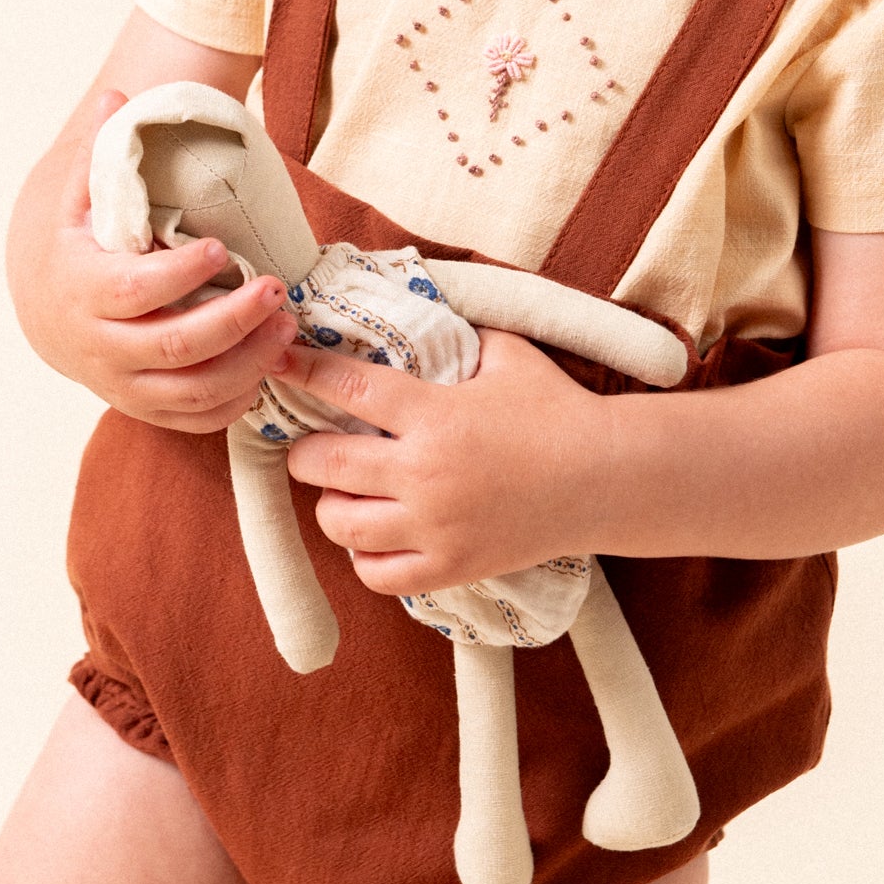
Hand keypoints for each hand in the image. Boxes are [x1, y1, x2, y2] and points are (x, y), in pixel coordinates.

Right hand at [7, 89, 299, 431]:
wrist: (45, 306)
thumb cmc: (76, 241)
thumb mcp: (78, 194)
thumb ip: (101, 151)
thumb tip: (116, 97)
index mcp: (80, 288)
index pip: (133, 292)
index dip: (179, 276)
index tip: (222, 250)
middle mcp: (96, 346)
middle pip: (170, 348)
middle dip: (230, 322)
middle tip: (277, 289)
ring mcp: (120, 385)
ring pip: (188, 391)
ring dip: (244, 364)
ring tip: (285, 326)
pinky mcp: (143, 406)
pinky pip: (193, 418)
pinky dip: (234, 401)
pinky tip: (266, 364)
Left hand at [278, 326, 604, 593]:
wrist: (605, 477)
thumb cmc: (556, 409)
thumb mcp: (507, 354)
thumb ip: (457, 335)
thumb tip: (418, 311)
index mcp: (437, 414)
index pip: (349, 389)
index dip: (305, 373)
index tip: (279, 364)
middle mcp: (426, 473)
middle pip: (325, 463)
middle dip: (305, 451)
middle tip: (312, 446)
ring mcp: (435, 527)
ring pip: (340, 523)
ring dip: (332, 503)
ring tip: (346, 490)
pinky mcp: (450, 567)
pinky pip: (376, 573)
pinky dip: (364, 554)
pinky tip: (375, 533)